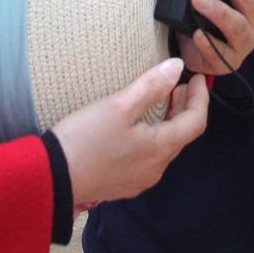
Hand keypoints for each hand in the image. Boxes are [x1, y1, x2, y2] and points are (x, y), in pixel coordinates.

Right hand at [52, 57, 208, 206]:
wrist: (52, 179)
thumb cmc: (85, 139)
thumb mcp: (119, 106)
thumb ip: (151, 86)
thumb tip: (176, 67)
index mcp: (160, 148)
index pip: (196, 122)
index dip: (201, 98)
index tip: (198, 78)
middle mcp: (156, 168)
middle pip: (182, 135)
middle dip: (185, 108)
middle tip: (180, 85)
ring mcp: (140, 180)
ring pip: (165, 147)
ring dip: (168, 122)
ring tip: (162, 101)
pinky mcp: (123, 184)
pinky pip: (148, 158)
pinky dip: (153, 137)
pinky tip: (138, 126)